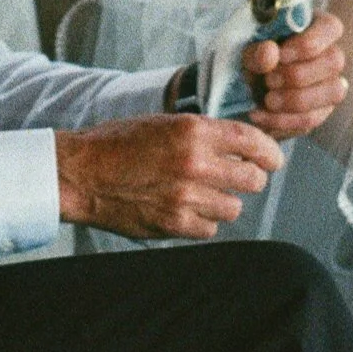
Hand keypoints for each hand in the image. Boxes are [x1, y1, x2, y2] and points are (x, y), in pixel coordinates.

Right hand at [54, 114, 284, 239]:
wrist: (80, 173)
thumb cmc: (117, 144)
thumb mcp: (164, 122)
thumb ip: (203, 134)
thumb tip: (241, 145)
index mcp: (194, 130)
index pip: (253, 141)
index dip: (270, 153)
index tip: (273, 160)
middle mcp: (195, 163)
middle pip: (252, 179)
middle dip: (250, 179)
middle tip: (239, 178)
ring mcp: (185, 197)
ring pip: (233, 208)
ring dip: (223, 202)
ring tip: (202, 194)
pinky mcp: (173, 224)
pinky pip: (210, 229)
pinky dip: (202, 222)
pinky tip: (185, 210)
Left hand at [241, 10, 347, 141]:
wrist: (243, 87)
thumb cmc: (252, 58)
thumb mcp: (246, 49)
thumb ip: (256, 51)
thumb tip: (270, 53)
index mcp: (318, 28)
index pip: (331, 28)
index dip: (307, 43)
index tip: (279, 55)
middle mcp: (331, 56)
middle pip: (334, 61)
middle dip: (298, 74)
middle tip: (269, 80)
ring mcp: (330, 85)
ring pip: (332, 93)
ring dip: (295, 100)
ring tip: (266, 100)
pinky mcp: (320, 112)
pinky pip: (312, 118)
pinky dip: (283, 120)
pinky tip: (260, 115)